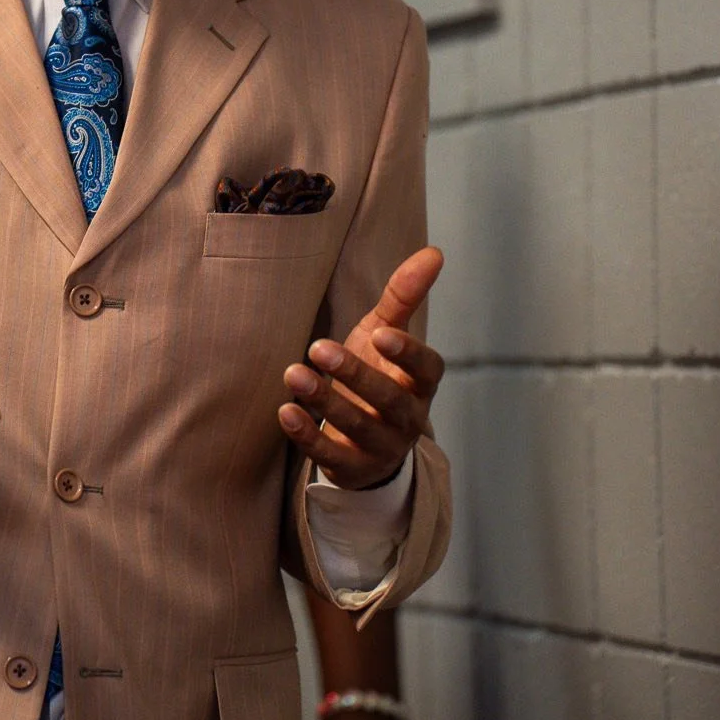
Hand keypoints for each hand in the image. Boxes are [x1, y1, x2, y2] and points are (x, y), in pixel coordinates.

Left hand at [279, 246, 443, 487]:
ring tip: (293, 374)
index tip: (382, 333)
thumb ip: (405, 297)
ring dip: (325, 401)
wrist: (365, 439)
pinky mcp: (351, 467)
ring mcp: (381, 446)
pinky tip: (285, 411)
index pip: (427, 370)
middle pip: (388, 399)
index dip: (408, 354)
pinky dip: (307, 435)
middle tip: (319, 347)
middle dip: (355, 374)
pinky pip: (330, 454)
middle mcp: (407, 418)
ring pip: (357, 427)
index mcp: (420, 383)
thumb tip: (434, 252)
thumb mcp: (387, 334)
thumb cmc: (379, 372)